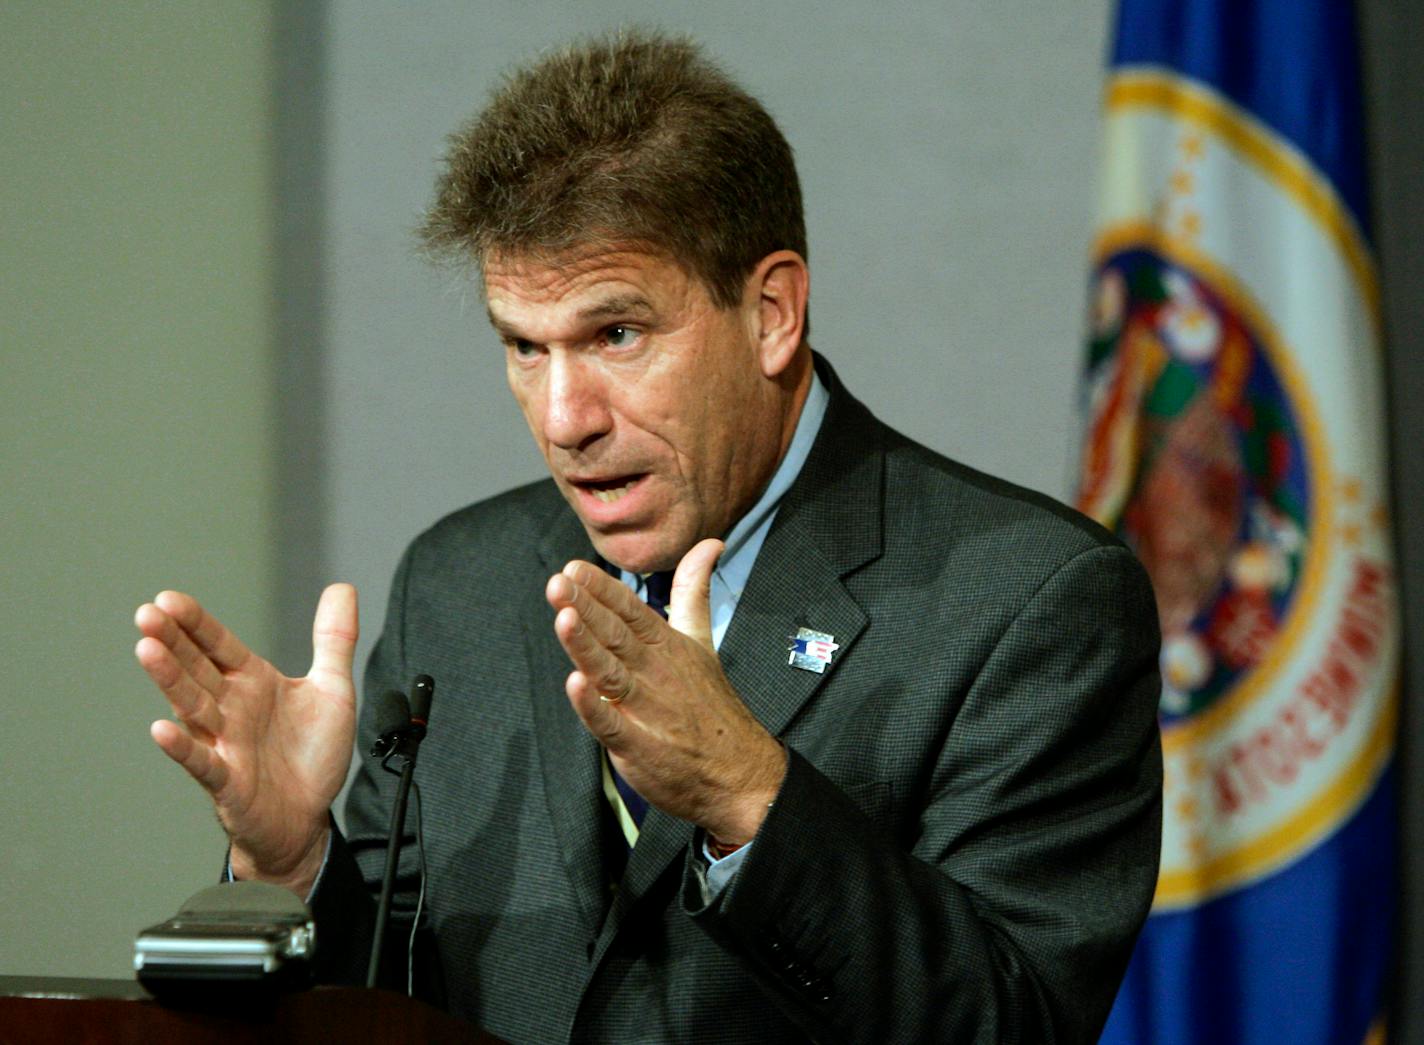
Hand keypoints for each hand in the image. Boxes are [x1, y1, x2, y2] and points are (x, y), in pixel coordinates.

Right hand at [134, 584, 358, 895]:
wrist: (308, 817)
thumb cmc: (311, 754)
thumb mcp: (334, 689)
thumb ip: (334, 640)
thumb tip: (342, 587)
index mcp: (253, 682)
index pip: (218, 645)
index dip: (196, 622)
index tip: (169, 598)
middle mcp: (232, 708)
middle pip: (197, 668)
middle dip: (172, 641)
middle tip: (147, 614)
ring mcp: (225, 743)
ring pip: (192, 706)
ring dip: (170, 679)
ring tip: (146, 650)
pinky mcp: (227, 780)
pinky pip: (202, 761)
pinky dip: (182, 746)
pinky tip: (162, 729)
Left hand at [545, 539, 784, 844]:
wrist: (741, 773)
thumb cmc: (712, 704)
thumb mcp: (703, 639)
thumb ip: (694, 591)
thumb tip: (710, 544)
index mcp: (668, 645)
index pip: (631, 611)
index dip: (602, 589)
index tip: (573, 568)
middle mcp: (657, 672)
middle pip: (616, 636)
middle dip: (586, 608)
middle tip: (559, 582)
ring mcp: (648, 710)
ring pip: (610, 673)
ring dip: (586, 646)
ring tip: (564, 618)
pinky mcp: (640, 746)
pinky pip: (612, 724)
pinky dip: (593, 706)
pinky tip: (575, 684)